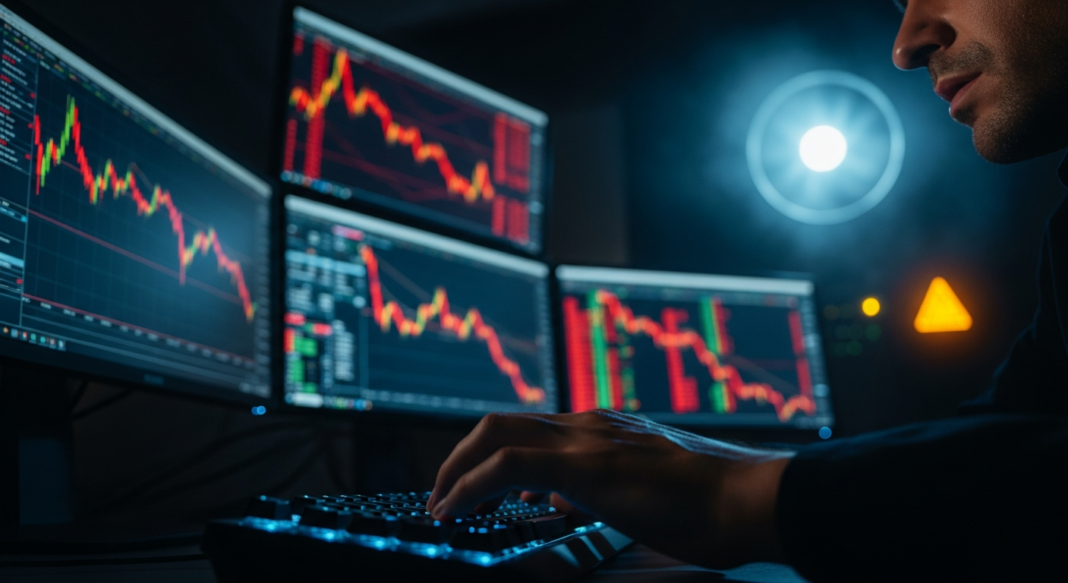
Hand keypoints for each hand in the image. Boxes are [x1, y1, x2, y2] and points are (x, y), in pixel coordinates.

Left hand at [427, 409, 793, 568]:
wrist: (747, 499)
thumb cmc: (708, 505)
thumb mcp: (639, 494)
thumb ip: (596, 489)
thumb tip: (561, 499)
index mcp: (600, 431)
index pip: (528, 431)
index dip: (487, 456)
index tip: (470, 489)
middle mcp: (588, 425)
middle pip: (500, 422)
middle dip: (457, 457)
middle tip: (441, 494)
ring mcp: (587, 439)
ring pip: (496, 433)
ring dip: (455, 468)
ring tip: (439, 505)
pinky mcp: (586, 465)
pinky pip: (507, 464)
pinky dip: (470, 485)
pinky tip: (454, 510)